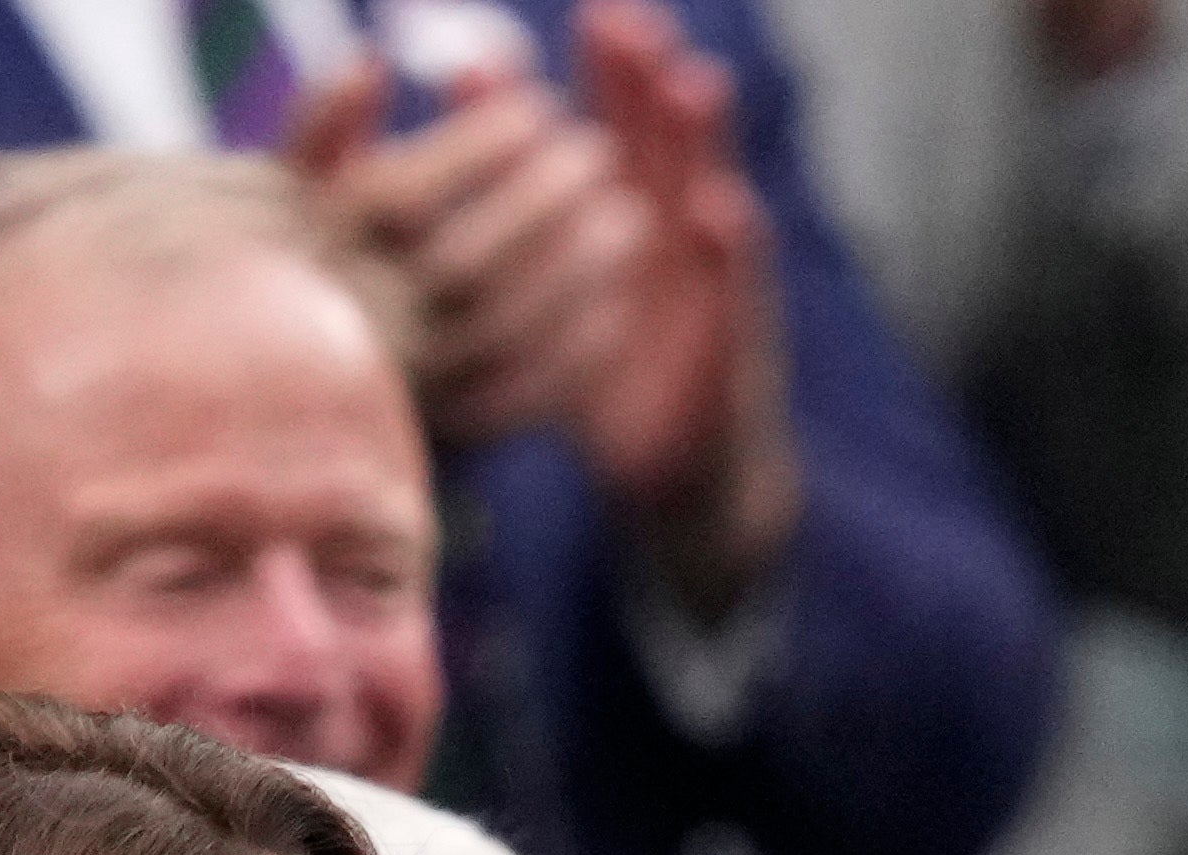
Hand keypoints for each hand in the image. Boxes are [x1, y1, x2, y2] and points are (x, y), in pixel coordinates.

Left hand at [293, 10, 795, 598]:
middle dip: (649, 85)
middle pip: (663, 145)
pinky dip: (729, 254)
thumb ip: (512, 181)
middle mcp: (673, 239)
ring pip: (705, 197)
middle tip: (631, 28)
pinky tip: (720, 210)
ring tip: (690, 86)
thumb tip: (455, 74)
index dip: (609, 74)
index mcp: (628, 217)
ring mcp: (707, 290)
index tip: (598, 18)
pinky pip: (732, 293)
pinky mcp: (730, 348)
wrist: (676, 476)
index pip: (617, 127)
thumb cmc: (607, 374)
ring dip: (701, 145)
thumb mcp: (553, 285)